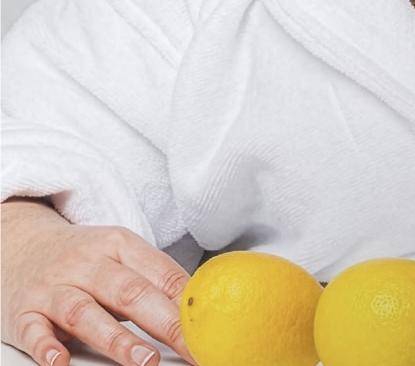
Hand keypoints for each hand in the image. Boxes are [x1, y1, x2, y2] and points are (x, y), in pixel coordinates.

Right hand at [1, 199, 194, 365]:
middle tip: (189, 347)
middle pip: (130, 291)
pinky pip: (34, 330)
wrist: (21, 244)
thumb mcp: (119, 256)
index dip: (188, 302)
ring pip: (86, 311)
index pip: (161, 273)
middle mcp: (88, 263)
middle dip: (164, 322)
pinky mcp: (24, 312)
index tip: (209, 327)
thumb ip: (152, 279)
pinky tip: (62, 363)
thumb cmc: (83, 259)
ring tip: (144, 360)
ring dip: (117, 338)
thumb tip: (197, 306)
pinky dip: (47, 348)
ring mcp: (54, 287)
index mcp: (120, 244)